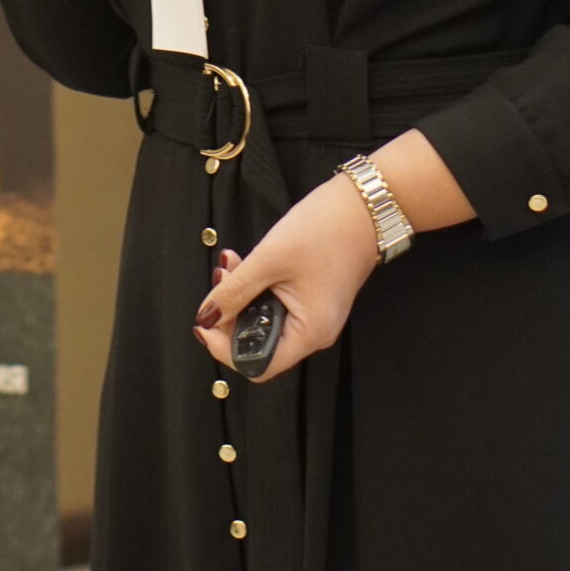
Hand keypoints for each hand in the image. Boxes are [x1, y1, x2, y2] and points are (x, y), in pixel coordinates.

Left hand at [192, 171, 379, 382]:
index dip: (225, 348)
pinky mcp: (311, 299)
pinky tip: (245, 262)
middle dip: (230, 314)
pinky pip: (274, 305)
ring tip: (230, 262)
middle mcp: (314, 332)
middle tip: (219, 277)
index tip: (206, 321)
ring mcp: (313, 316)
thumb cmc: (326, 230)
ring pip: (263, 320)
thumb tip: (205, 316)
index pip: (256, 365)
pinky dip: (255, 287)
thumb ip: (234, 290)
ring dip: (240, 296)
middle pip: (257, 342)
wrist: (364, 206)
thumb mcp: (270, 258)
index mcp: (309, 333)